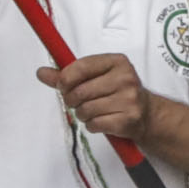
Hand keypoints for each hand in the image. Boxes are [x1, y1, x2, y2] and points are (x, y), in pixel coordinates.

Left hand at [39, 52, 153, 141]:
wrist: (146, 114)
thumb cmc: (116, 92)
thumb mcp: (95, 77)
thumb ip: (67, 75)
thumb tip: (41, 73)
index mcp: (116, 61)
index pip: (79, 67)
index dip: (64, 79)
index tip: (63, 86)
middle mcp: (125, 78)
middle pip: (79, 92)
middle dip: (72, 100)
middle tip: (78, 102)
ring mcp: (129, 99)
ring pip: (85, 109)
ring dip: (82, 114)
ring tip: (92, 111)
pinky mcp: (128, 119)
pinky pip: (94, 124)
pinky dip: (91, 125)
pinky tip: (100, 121)